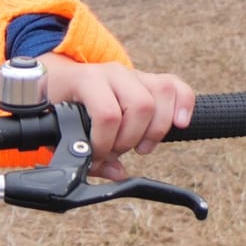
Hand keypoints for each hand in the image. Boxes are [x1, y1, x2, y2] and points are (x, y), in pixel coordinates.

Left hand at [36, 56, 194, 179]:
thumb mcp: (62, 130)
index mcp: (87, 80)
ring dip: (156, 128)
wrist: (62, 81)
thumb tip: (117, 174)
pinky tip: (180, 124)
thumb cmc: (62, 107)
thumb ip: (87, 155)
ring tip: (141, 145)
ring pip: (162, 94)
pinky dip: (184, 105)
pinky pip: (176, 86)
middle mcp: (113, 72)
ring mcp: (134, 74)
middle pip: (141, 104)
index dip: (106, 143)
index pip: (108, 113)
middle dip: (132, 138)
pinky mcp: (150, 80)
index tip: (99, 156)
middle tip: (119, 151)